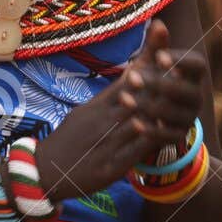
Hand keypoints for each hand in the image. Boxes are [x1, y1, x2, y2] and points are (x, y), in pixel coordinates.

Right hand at [35, 19, 206, 203]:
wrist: (44, 171)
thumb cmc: (69, 139)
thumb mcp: (86, 112)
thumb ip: (111, 95)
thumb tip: (134, 72)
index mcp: (96, 107)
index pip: (124, 82)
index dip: (145, 66)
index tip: (162, 50)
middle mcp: (101, 121)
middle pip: (132, 98)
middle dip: (155, 84)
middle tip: (178, 70)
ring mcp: (105, 143)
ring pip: (134, 123)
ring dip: (153, 111)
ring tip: (173, 98)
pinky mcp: (109, 166)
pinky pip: (130, 152)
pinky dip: (145, 142)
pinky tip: (158, 133)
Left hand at [123, 18, 209, 163]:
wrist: (148, 116)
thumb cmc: (150, 82)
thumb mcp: (149, 65)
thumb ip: (155, 46)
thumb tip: (158, 21)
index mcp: (193, 76)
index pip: (197, 66)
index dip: (182, 61)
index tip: (160, 57)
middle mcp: (195, 96)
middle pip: (185, 90)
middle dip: (158, 84)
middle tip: (131, 77)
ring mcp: (188, 118)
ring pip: (173, 112)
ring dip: (148, 105)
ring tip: (124, 98)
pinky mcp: (178, 137)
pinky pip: (168, 135)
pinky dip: (151, 129)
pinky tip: (134, 122)